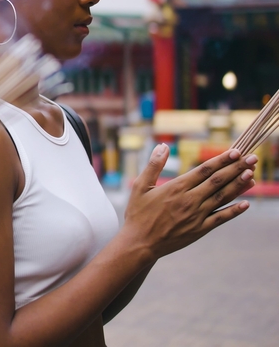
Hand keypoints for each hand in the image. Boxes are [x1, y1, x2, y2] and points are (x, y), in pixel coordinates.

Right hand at [121, 144, 255, 260]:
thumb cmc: (138, 214)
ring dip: (238, 185)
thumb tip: (163, 146)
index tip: (235, 152)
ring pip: (222, 197)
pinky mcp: (199, 229)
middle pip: (218, 181)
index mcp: (176, 188)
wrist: (140, 243)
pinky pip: (220, 218)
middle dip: (236, 168)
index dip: (221, 160)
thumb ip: (153, 165)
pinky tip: (246, 204)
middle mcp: (189, 200)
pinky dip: (234, 211)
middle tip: (251, 159)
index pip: (204, 170)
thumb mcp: (140, 186)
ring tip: (251, 174)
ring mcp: (196, 215)